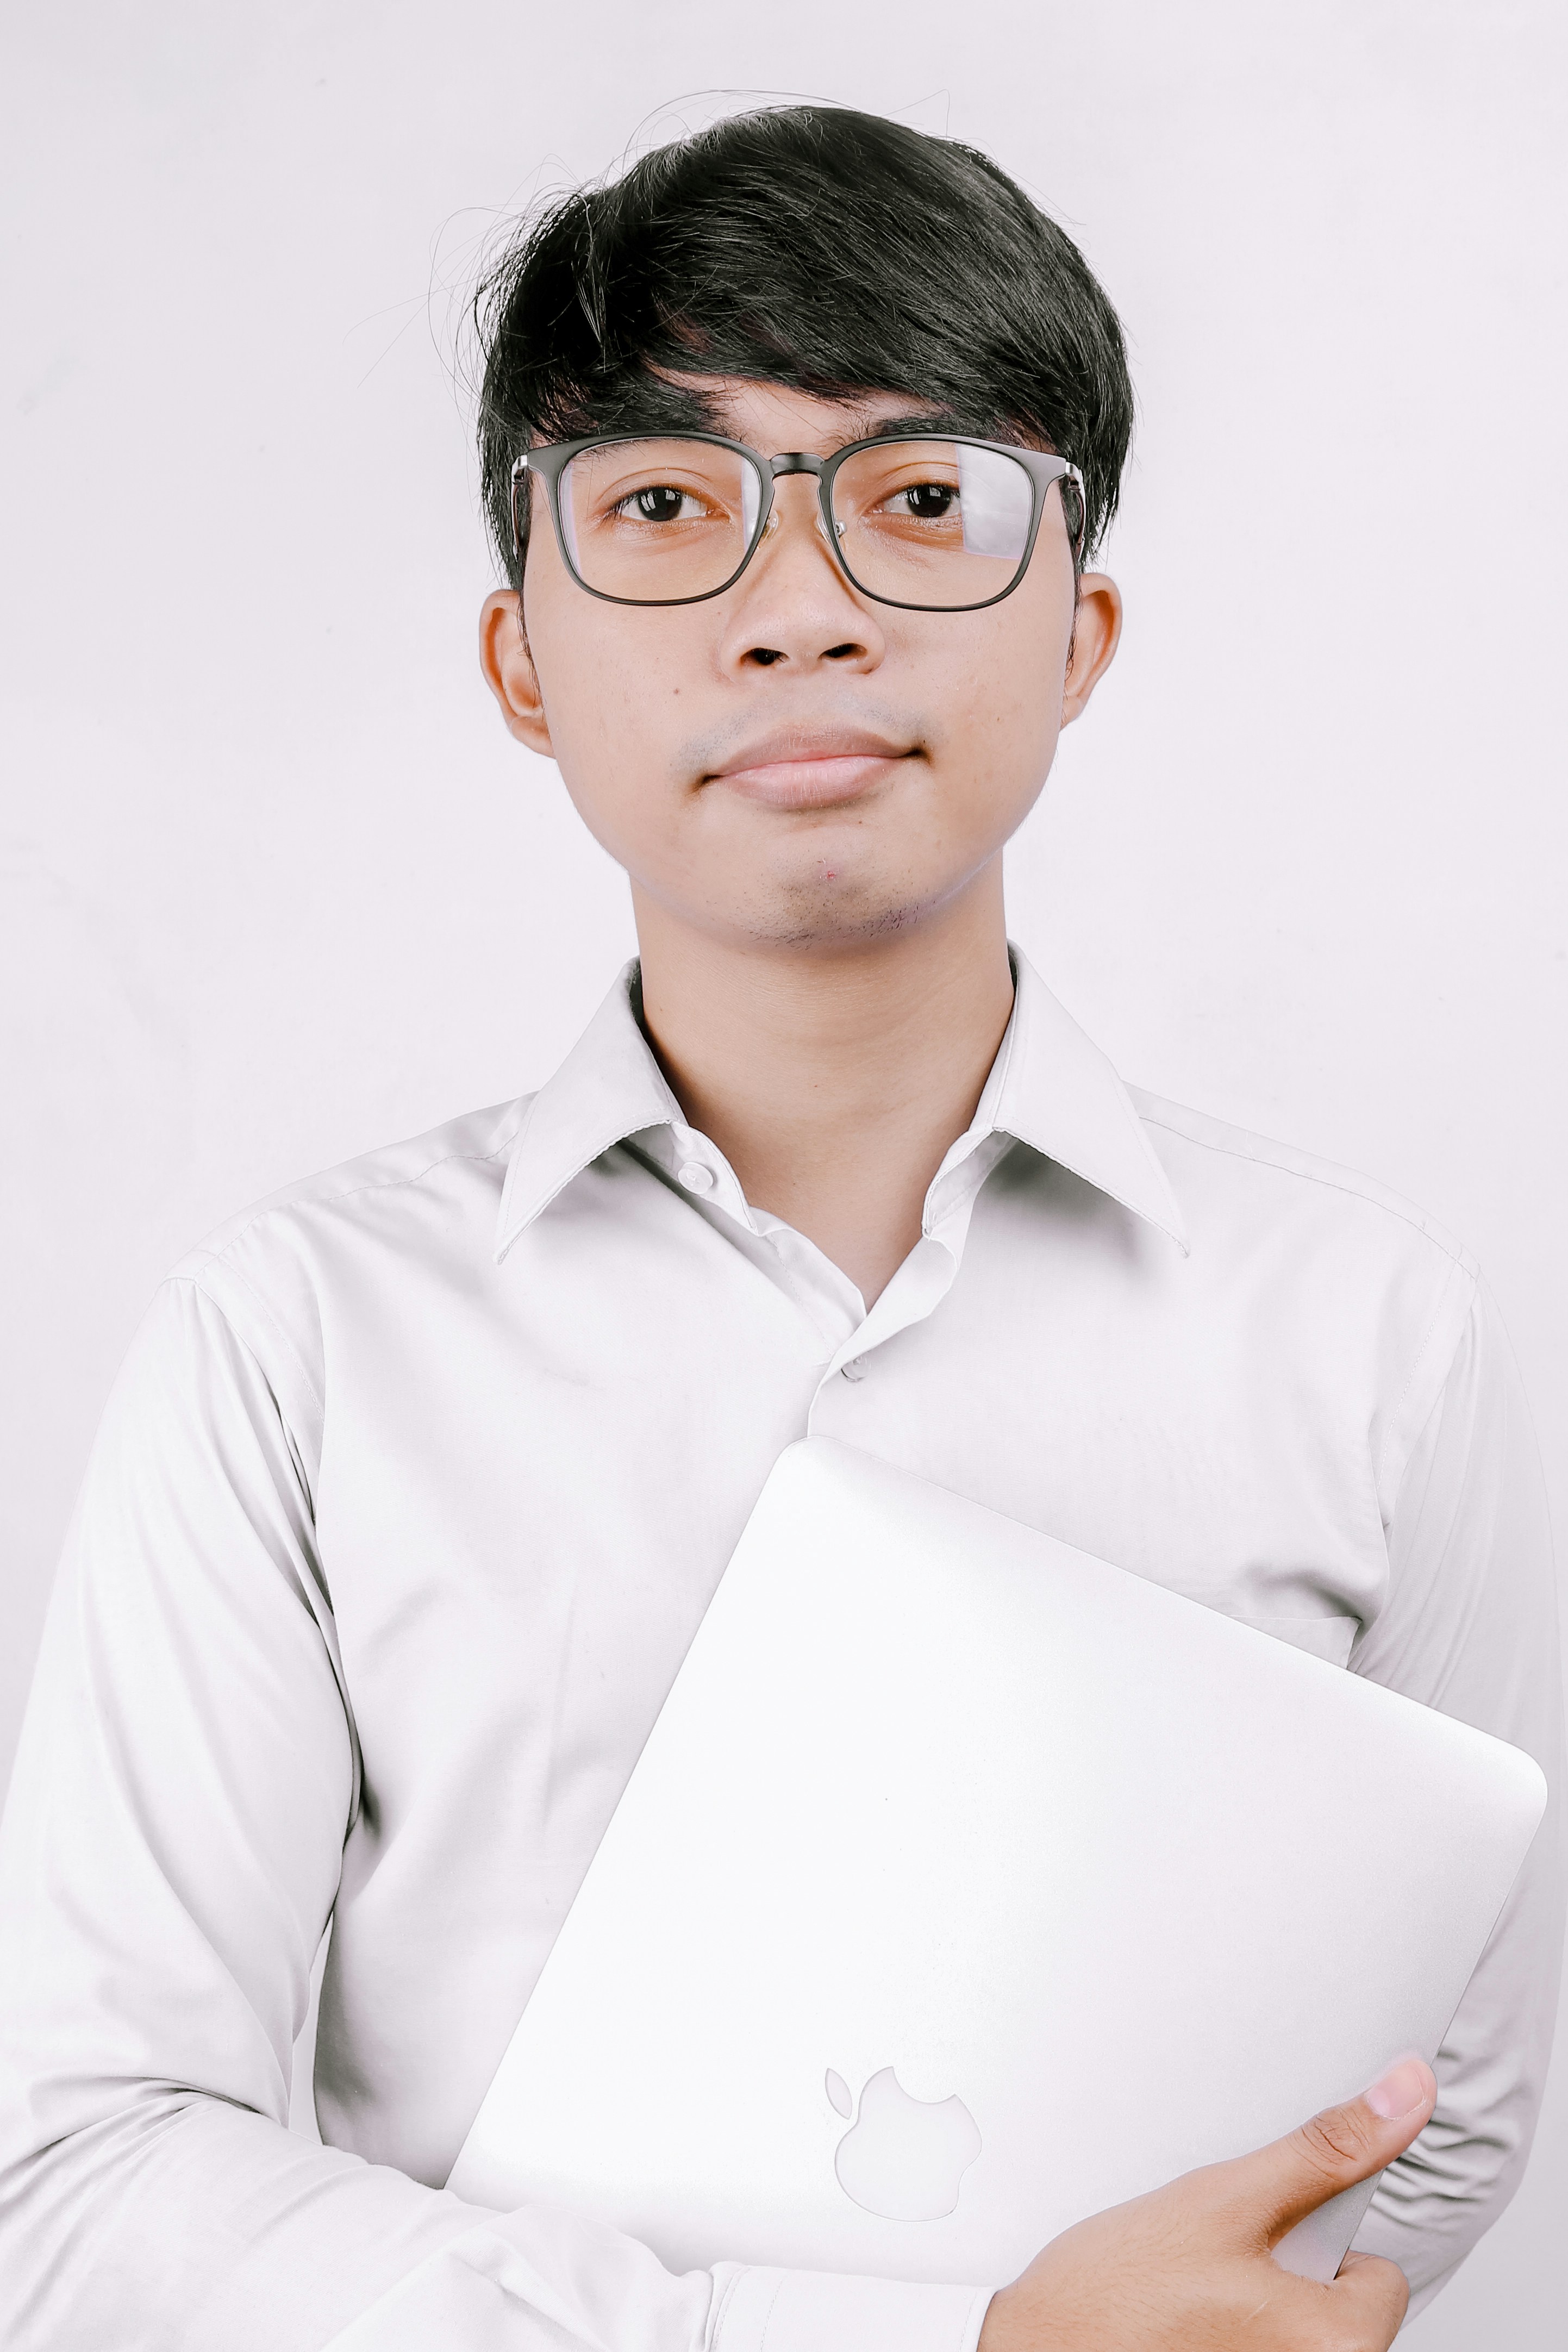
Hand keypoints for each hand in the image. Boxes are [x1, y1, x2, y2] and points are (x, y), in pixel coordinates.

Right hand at [977, 2057, 1436, 2350]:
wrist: (1034, 2350)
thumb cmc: (1117, 2293)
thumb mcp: (1228, 2199)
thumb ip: (1326, 2151)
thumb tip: (1407, 2094)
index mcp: (1339, 2349)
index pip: (1377, 2274)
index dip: (1313, 2240)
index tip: (1255, 2238)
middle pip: (1335, 2308)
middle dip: (1282, 2276)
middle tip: (1212, 2265)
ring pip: (1293, 2331)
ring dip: (1251, 2306)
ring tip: (1186, 2293)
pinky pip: (1254, 2348)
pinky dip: (1226, 2336)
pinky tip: (1177, 2326)